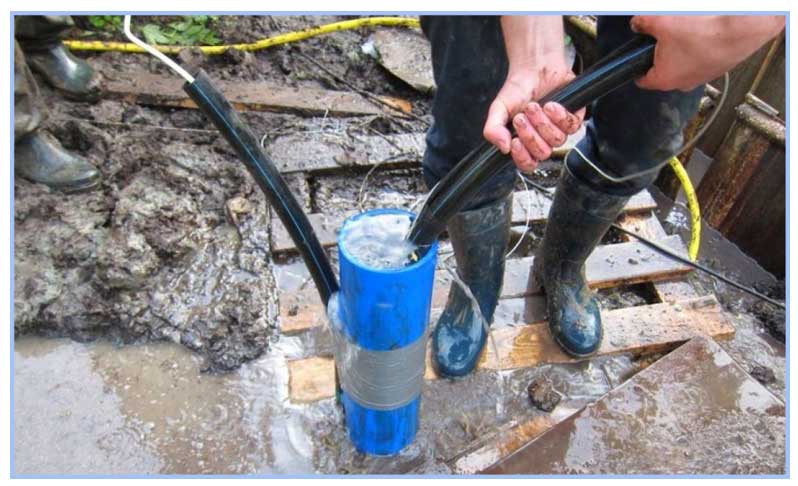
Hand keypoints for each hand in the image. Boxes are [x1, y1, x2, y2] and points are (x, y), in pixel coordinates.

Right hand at [483, 16, 584, 171]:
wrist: (534, 67)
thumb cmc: (517, 89)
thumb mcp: (498, 109)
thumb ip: (493, 129)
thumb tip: (503, 148)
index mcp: (525, 142)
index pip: (528, 163)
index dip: (523, 157)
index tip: (515, 141)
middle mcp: (543, 139)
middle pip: (543, 153)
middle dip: (531, 135)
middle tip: (521, 117)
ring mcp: (559, 130)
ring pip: (557, 140)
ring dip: (543, 123)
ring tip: (534, 106)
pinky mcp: (573, 118)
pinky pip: (571, 126)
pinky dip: (559, 115)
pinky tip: (550, 104)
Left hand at [631, 15, 784, 91]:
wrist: (743, 28)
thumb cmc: (705, 30)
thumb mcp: (661, 21)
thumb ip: (642, 24)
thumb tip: (637, 24)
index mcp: (664, 79)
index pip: (642, 80)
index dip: (635, 66)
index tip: (636, 58)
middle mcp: (683, 83)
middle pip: (663, 69)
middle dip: (660, 53)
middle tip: (663, 35)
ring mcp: (702, 77)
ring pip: (683, 63)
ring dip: (681, 49)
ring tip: (686, 31)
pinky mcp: (717, 68)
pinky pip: (701, 57)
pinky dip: (699, 46)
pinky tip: (703, 32)